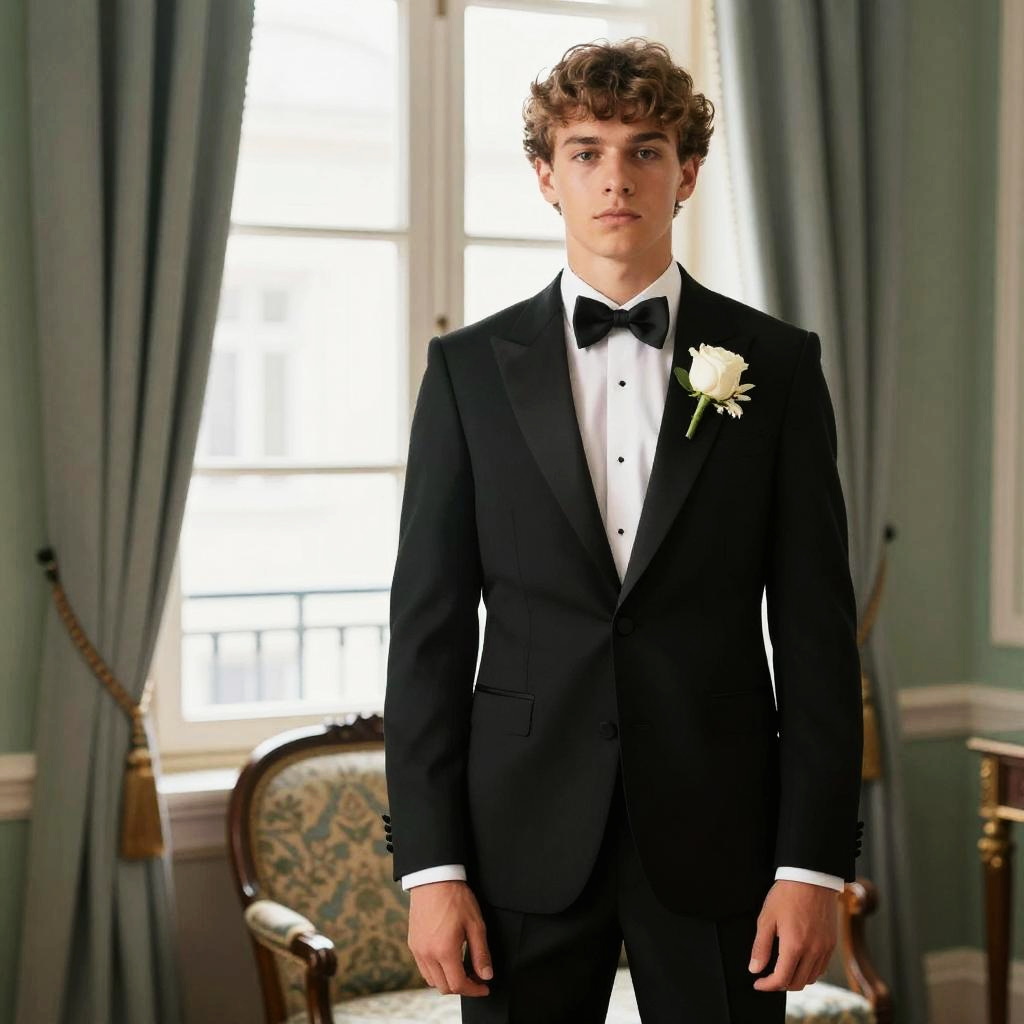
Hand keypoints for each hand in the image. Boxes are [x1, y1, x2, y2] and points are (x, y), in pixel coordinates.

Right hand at [407, 879, 492, 996]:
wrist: (434, 879)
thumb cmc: (456, 898)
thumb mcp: (475, 924)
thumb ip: (481, 953)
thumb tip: (486, 976)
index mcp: (444, 951)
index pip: (458, 985)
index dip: (474, 990)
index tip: (484, 987)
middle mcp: (427, 955)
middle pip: (444, 987)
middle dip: (462, 987)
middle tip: (475, 978)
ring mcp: (417, 950)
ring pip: (432, 980)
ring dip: (447, 981)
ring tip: (462, 969)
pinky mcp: (412, 943)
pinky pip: (423, 968)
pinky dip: (436, 972)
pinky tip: (447, 960)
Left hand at [749, 880, 836, 990]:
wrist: (811, 878)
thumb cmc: (787, 895)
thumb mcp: (766, 918)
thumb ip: (761, 947)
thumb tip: (755, 969)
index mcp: (794, 946)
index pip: (781, 979)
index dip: (768, 985)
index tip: (758, 983)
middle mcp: (813, 951)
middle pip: (797, 983)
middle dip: (780, 985)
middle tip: (768, 978)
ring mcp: (825, 948)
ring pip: (811, 978)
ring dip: (795, 979)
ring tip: (782, 971)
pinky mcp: (832, 944)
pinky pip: (821, 968)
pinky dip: (809, 972)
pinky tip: (799, 963)